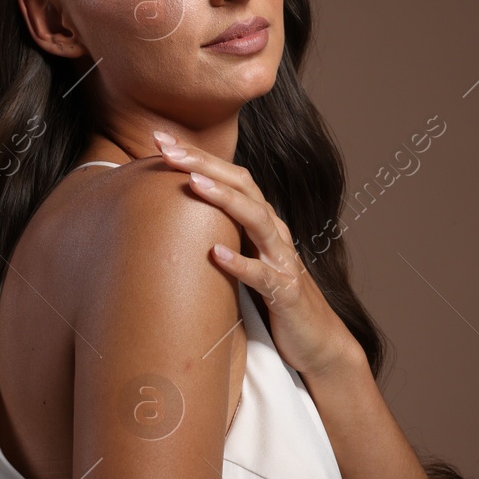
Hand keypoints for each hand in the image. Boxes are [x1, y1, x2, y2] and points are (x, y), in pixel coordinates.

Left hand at [151, 129, 357, 380]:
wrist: (317, 340)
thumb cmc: (274, 297)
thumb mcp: (248, 257)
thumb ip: (225, 234)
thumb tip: (177, 218)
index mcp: (263, 222)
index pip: (231, 177)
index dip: (198, 156)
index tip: (160, 138)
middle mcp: (275, 233)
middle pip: (243, 186)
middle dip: (204, 164)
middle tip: (167, 146)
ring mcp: (282, 261)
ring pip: (256, 220)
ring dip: (225, 200)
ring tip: (193, 183)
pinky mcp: (284, 293)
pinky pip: (261, 275)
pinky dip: (239, 263)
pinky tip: (216, 254)